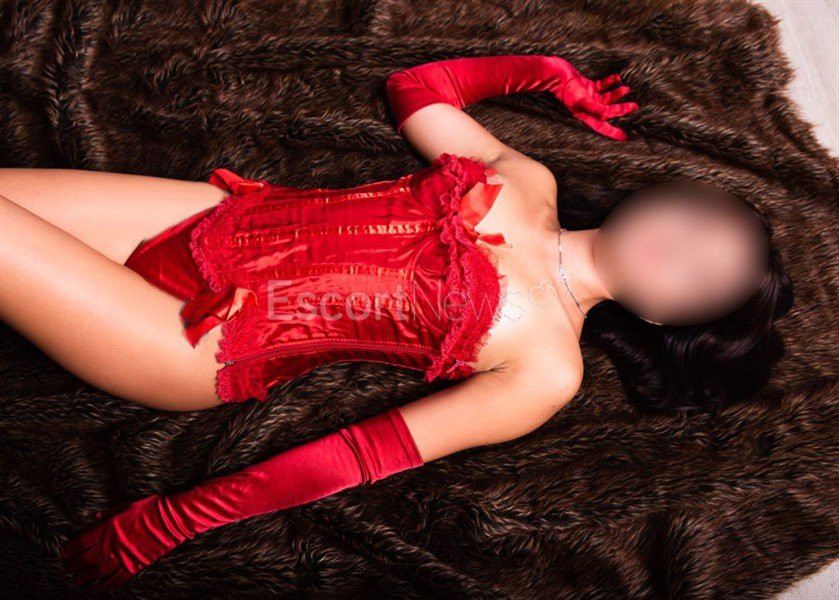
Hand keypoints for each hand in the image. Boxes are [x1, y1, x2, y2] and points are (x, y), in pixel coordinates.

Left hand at [59, 495, 188, 589]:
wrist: (174, 518)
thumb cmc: (152, 508)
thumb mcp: (127, 505)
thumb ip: (108, 514)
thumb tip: (93, 518)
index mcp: (108, 527)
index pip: (81, 542)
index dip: (69, 550)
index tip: (64, 553)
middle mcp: (112, 544)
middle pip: (85, 559)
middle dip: (73, 565)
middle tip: (68, 568)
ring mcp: (123, 556)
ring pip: (97, 572)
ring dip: (85, 577)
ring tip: (78, 580)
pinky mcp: (135, 565)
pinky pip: (116, 580)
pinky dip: (104, 586)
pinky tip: (97, 587)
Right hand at [553, 69, 638, 140]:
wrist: (555, 74)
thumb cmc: (566, 89)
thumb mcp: (580, 101)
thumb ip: (594, 108)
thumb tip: (606, 116)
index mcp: (585, 114)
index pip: (601, 126)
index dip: (613, 132)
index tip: (624, 136)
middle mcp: (587, 107)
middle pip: (607, 111)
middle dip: (621, 110)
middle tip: (634, 106)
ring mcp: (587, 96)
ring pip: (606, 98)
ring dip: (617, 94)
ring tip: (627, 89)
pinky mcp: (586, 85)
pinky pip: (601, 86)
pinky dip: (610, 83)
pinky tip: (617, 78)